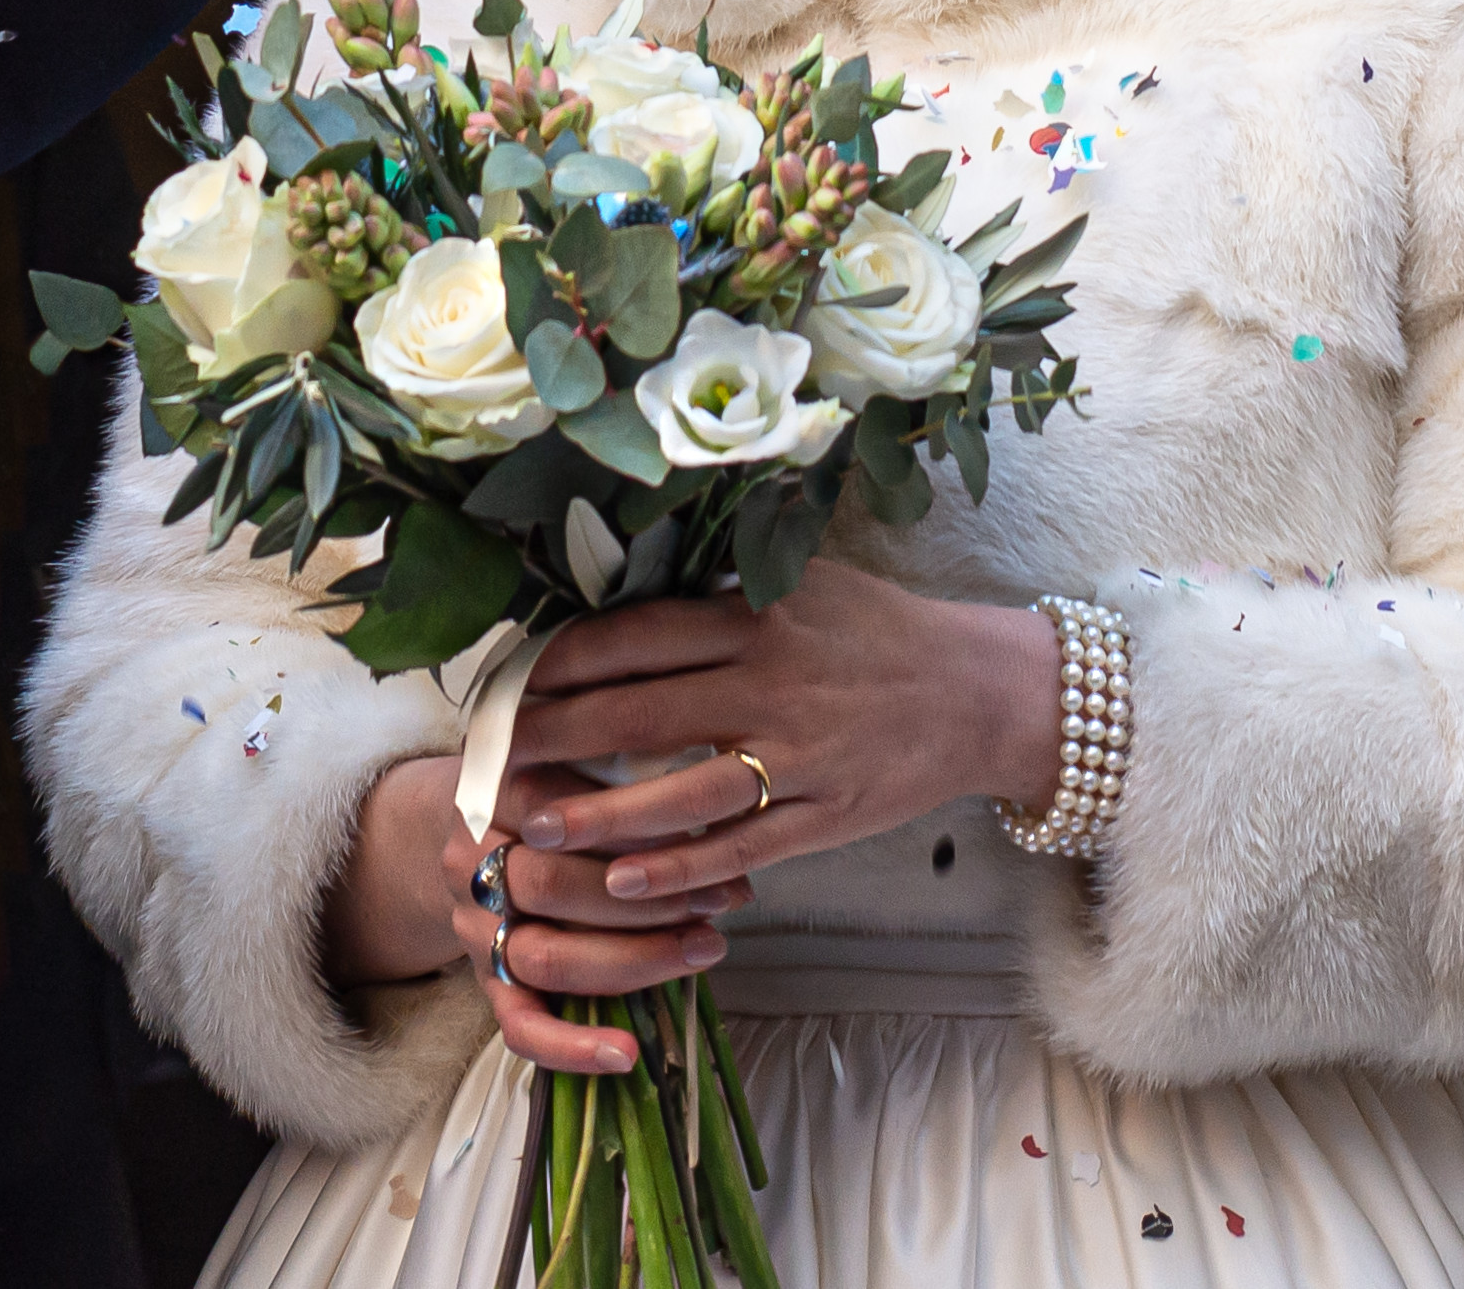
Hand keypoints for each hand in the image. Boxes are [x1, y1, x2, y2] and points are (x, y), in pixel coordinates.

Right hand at [324, 754, 739, 1079]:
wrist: (476, 836)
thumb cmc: (554, 799)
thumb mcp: (576, 767)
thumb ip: (627, 787)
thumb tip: (716, 830)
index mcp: (489, 794)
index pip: (560, 813)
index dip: (635, 830)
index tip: (706, 837)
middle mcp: (468, 863)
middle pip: (551, 886)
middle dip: (646, 898)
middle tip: (718, 899)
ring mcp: (475, 929)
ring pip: (546, 958)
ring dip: (636, 960)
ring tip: (704, 950)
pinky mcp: (487, 984)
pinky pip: (521, 1028)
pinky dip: (573, 1047)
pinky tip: (626, 1055)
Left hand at [500, 565, 1066, 902]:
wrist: (979, 691)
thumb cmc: (876, 629)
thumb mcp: (801, 581)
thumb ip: (718, 588)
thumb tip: (619, 586)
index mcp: (754, 617)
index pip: (633, 636)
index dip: (558, 660)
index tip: (504, 678)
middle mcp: (770, 684)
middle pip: (639, 710)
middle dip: (551, 733)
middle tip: (484, 753)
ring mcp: (798, 758)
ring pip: (681, 790)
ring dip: (600, 811)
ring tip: (533, 825)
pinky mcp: (824, 817)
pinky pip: (740, 849)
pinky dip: (681, 868)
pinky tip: (623, 882)